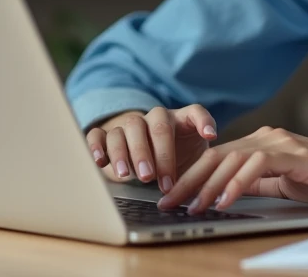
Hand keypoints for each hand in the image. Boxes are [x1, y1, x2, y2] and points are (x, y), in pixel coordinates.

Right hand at [85, 104, 217, 193]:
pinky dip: (97, 145)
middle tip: (152, 177)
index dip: (204, 122)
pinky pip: (98, 134)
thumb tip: (207, 195)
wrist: (146, 157)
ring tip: (126, 175)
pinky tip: (100, 161)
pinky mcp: (106, 134)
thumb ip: (199, 172)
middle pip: (156, 125)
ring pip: (127, 128)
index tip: (210, 136)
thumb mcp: (191, 164)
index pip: (195, 113)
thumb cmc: (175, 161)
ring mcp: (130, 124)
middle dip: (156, 152)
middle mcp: (155, 118)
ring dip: (126, 152)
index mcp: (180, 121)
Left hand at [156, 126, 307, 213]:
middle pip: (217, 155)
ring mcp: (284, 143)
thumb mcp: (290, 186)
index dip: (190, 176)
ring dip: (206, 184)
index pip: (218, 158)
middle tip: (164, 200)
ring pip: (232, 158)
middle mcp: (271, 137)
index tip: (169, 196)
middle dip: (187, 179)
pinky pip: (258, 166)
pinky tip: (223, 201)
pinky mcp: (298, 155)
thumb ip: (261, 184)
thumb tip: (229, 192)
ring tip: (188, 205)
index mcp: (266, 143)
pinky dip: (236, 184)